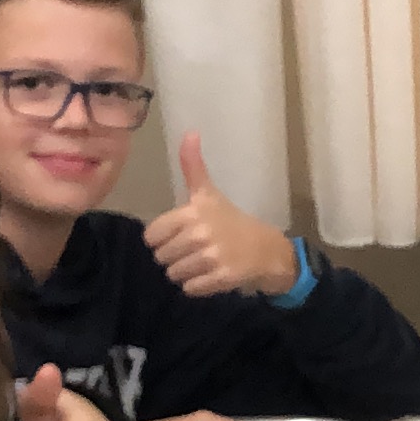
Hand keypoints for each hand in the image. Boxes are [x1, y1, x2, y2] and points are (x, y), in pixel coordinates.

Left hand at [145, 135, 300, 297]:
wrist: (267, 249)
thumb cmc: (231, 220)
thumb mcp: (209, 193)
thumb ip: (193, 167)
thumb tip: (190, 131)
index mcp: (192, 212)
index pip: (152, 236)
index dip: (162, 239)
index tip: (180, 235)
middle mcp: (200, 233)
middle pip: (162, 257)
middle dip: (174, 257)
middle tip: (194, 251)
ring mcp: (212, 257)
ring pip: (174, 275)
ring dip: (185, 273)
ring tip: (202, 263)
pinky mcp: (222, 278)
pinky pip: (190, 289)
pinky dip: (198, 286)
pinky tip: (211, 275)